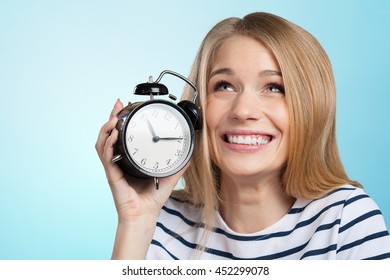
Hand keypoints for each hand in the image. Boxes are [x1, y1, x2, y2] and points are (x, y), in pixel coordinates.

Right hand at [95, 99, 186, 258]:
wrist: (144, 215)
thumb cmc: (152, 198)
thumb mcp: (168, 176)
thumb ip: (178, 165)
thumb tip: (190, 154)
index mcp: (130, 159)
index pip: (122, 135)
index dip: (122, 120)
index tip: (126, 106)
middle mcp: (119, 160)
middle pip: (109, 134)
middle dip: (111, 117)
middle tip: (117, 104)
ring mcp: (114, 167)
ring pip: (103, 143)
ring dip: (106, 128)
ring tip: (113, 117)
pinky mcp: (112, 174)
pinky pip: (106, 156)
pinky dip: (108, 144)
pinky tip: (113, 136)